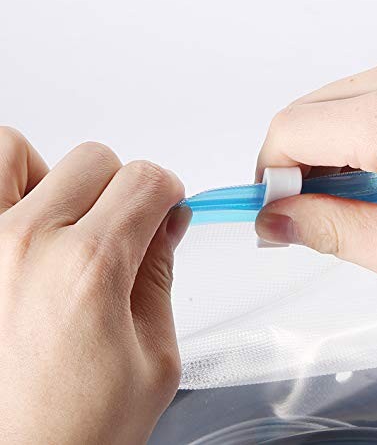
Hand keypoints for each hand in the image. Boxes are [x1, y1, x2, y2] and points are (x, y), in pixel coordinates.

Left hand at [0, 128, 190, 443]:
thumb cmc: (72, 434)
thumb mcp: (152, 359)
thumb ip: (160, 274)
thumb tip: (169, 222)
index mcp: (89, 269)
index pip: (145, 181)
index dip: (167, 193)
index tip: (164, 211)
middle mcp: (26, 245)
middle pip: (97, 162)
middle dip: (123, 190)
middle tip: (121, 228)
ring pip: (18, 151)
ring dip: (52, 178)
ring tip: (60, 222)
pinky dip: (3, 186)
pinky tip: (21, 229)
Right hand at [255, 42, 376, 310]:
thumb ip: (330, 231)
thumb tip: (273, 219)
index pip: (287, 132)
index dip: (270, 176)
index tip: (275, 210)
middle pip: (310, 110)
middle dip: (298, 162)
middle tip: (318, 209)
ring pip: (344, 98)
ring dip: (335, 145)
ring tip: (369, 191)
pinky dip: (370, 127)